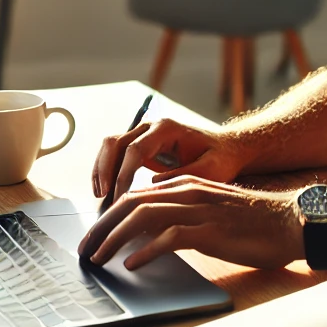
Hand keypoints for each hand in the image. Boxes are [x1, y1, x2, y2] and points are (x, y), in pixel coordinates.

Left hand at [77, 176, 300, 270]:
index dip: (109, 215)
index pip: (137, 194)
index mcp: (187, 184)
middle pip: (132, 203)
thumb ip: (184, 215)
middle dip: (102, 226)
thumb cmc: (254, 222)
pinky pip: (170, 237)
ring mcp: (200, 209)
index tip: (93, 236)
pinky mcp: (211, 230)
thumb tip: (151, 235)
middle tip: (85, 250)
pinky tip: (133, 264)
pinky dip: (147, 250)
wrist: (291, 221)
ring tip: (98, 259)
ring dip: (115, 238)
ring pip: (144, 216)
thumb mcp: (213, 211)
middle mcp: (189, 191)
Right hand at [91, 117, 244, 202]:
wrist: (226, 149)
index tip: (119, 198)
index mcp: (167, 129)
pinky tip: (106, 193)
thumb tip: (151, 185)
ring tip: (100, 198)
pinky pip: (115, 155)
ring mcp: (144, 135)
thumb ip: (183, 176)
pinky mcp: (141, 146)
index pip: (135, 149)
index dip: (123, 174)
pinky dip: (106, 172)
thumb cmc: (221, 159)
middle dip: (105, 170)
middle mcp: (152, 127)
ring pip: (110, 146)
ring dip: (101, 171)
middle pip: (115, 142)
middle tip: (102, 199)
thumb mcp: (210, 170)